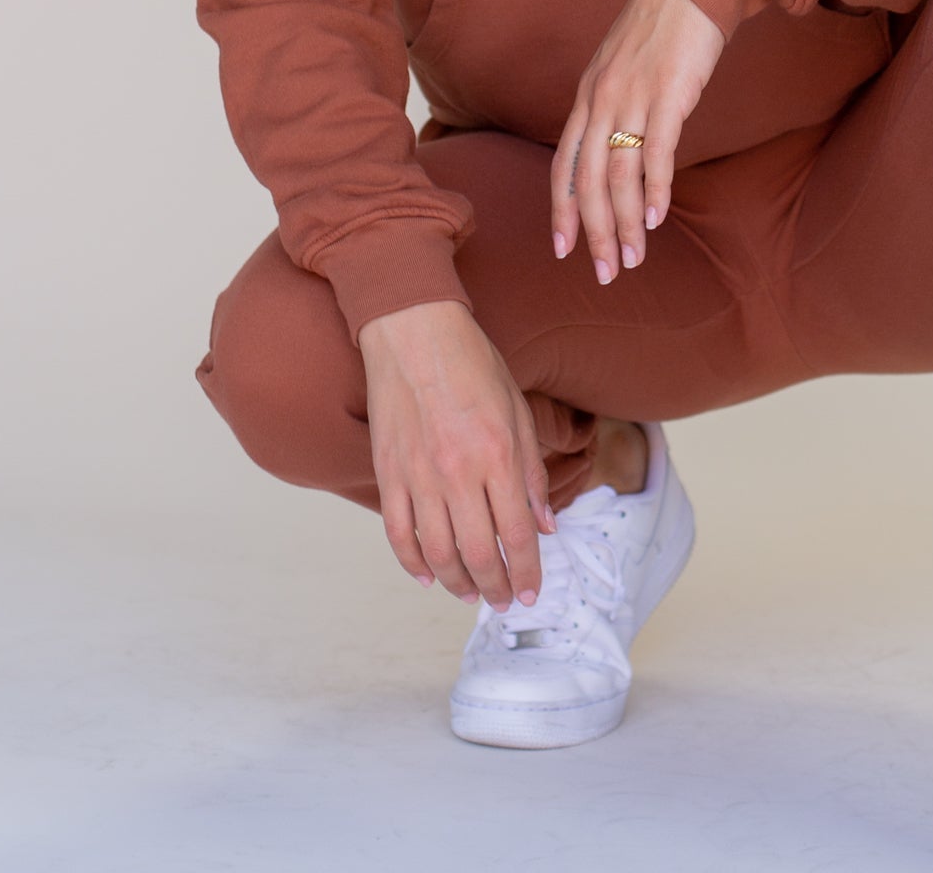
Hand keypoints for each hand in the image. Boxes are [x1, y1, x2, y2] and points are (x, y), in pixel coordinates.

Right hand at [358, 299, 557, 609]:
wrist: (414, 331)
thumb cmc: (472, 363)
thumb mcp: (518, 410)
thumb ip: (531, 472)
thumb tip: (545, 525)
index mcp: (497, 455)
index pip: (517, 535)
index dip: (528, 572)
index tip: (532, 591)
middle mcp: (457, 473)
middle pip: (479, 555)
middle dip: (497, 588)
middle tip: (504, 601)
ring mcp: (418, 476)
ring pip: (438, 554)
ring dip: (458, 583)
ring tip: (471, 593)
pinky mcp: (388, 473)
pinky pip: (398, 533)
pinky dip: (412, 562)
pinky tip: (428, 575)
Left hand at [549, 0, 725, 283]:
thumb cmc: (664, 27)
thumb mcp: (623, 66)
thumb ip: (615, 106)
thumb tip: (618, 146)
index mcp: (587, 96)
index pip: (563, 165)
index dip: (561, 211)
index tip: (564, 250)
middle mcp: (601, 100)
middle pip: (585, 181)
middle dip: (593, 233)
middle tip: (605, 273)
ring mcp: (632, 97)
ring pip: (617, 175)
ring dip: (624, 224)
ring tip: (634, 259)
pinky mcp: (668, 94)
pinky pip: (655, 152)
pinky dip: (654, 191)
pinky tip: (656, 219)